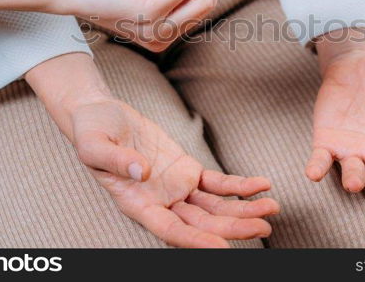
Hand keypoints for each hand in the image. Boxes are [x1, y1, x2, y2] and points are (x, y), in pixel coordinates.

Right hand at [26, 53, 278, 247]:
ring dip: (243, 209)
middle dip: (233, 227)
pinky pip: (217, 182)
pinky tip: (261, 184)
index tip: (222, 248)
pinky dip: (239, 185)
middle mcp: (161, 202)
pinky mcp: (186, 169)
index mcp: (137, 204)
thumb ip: (115, 160)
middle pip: (202, 223)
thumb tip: (140, 172)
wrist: (100, 115)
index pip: (171, 230)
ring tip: (272, 207)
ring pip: (215, 207)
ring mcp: (176, 187)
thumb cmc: (91, 131)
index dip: (196, 241)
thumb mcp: (94, 144)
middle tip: (264, 226)